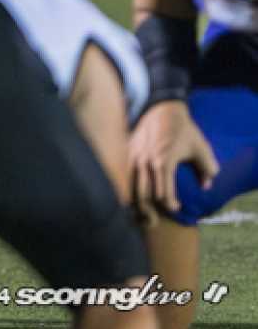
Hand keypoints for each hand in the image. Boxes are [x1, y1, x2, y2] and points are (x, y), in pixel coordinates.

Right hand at [129, 99, 218, 224]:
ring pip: (128, 187)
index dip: (171, 205)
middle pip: (143, 196)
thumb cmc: (182, 129)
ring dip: (133, 203)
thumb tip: (206, 186)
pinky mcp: (125, 152)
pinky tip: (127, 195)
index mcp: (163, 162)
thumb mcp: (201, 147)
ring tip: (139, 213)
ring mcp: (132, 157)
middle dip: (148, 213)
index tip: (178, 208)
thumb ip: (207, 169)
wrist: (161, 107)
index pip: (163, 194)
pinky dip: (123, 188)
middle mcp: (145, 162)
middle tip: (155, 221)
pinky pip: (121, 175)